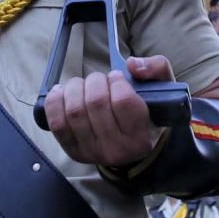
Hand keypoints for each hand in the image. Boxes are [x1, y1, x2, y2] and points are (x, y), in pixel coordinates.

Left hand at [44, 56, 169, 166]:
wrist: (134, 147)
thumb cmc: (147, 114)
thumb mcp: (162, 89)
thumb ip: (156, 68)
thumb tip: (132, 64)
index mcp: (140, 138)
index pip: (122, 101)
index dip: (116, 81)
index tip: (117, 78)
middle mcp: (116, 150)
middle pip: (95, 103)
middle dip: (95, 81)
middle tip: (100, 80)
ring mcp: (92, 152)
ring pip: (74, 111)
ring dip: (75, 88)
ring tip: (83, 85)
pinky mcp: (73, 151)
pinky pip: (57, 123)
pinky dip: (56, 102)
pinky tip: (62, 92)